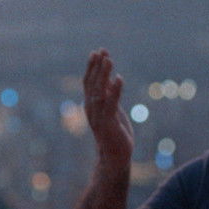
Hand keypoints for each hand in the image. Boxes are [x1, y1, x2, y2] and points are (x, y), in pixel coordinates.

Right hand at [82, 49, 132, 167]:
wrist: (115, 157)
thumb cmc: (114, 133)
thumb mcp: (113, 110)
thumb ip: (110, 95)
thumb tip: (111, 78)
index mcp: (91, 105)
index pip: (89, 82)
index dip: (93, 67)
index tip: (98, 51)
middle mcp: (91, 109)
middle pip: (92, 84)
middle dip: (97, 67)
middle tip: (102, 50)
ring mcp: (98, 116)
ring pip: (98, 91)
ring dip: (103, 75)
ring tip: (109, 60)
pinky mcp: (108, 123)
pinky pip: (111, 104)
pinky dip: (115, 91)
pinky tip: (119, 78)